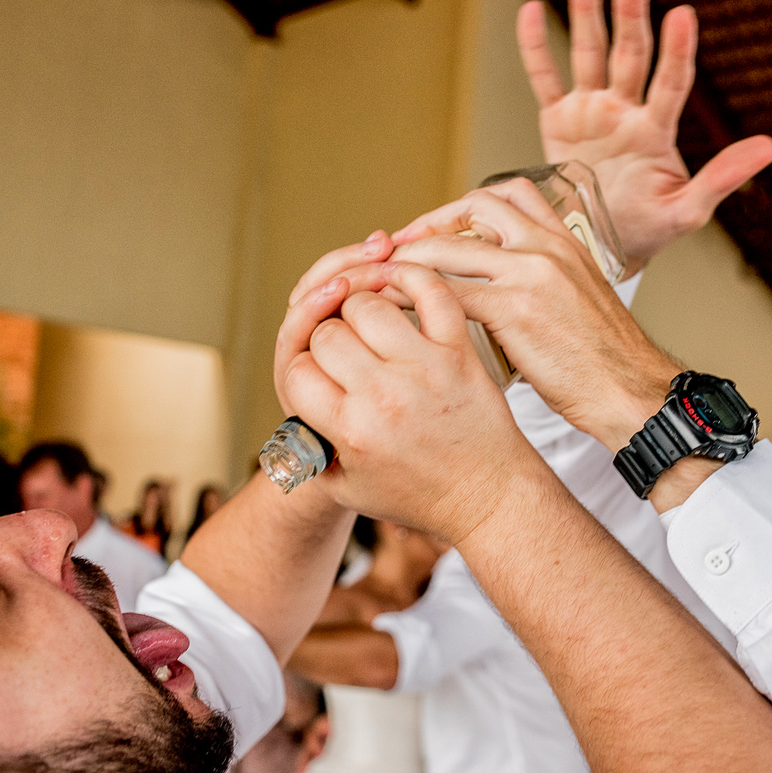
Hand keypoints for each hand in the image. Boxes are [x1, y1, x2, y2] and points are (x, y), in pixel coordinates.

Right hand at [275, 259, 546, 544]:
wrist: (486, 498)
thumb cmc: (416, 495)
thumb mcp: (346, 488)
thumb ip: (307, 447)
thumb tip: (285, 405)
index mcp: (350, 430)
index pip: (296, 369)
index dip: (300, 366)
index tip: (316, 374)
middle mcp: (384, 396)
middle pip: (326, 331)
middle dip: (326, 335)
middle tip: (343, 349)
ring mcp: (424, 369)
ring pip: (366, 303)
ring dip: (359, 303)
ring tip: (364, 320)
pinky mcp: (458, 352)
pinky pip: (429, 291)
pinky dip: (408, 274)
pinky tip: (394, 276)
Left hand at [390, 179, 679, 449]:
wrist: (632, 392)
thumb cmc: (605, 364)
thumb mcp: (580, 303)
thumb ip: (546, 285)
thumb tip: (505, 293)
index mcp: (566, 243)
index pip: (508, 196)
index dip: (463, 208)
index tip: (436, 231)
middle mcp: (548, 248)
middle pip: (474, 208)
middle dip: (429, 224)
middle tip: (400, 249)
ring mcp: (531, 274)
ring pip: (449, 248)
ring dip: (409, 261)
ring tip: (385, 280)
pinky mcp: (515, 309)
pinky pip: (446, 292)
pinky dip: (414, 298)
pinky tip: (398, 310)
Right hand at [518, 0, 771, 268]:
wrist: (600, 246)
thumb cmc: (647, 230)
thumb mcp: (688, 211)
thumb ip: (723, 177)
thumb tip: (771, 147)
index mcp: (656, 131)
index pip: (671, 82)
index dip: (676, 51)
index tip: (682, 16)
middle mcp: (625, 112)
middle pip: (629, 53)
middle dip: (630, 13)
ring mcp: (591, 112)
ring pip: (589, 52)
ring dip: (589, 13)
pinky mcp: (558, 122)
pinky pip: (545, 79)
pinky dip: (536, 48)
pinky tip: (533, 12)